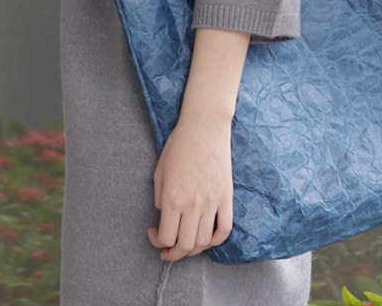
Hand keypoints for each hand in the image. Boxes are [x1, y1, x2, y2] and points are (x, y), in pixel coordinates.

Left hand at [147, 112, 233, 261]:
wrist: (204, 127)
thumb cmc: (179, 146)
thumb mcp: (160, 172)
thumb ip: (161, 199)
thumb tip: (166, 217)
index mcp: (174, 198)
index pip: (167, 238)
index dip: (158, 242)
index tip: (154, 234)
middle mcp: (194, 204)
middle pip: (186, 246)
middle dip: (174, 254)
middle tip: (167, 249)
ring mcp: (213, 202)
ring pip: (205, 241)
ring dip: (193, 249)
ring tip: (185, 242)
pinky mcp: (227, 197)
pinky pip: (225, 229)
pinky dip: (216, 240)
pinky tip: (207, 238)